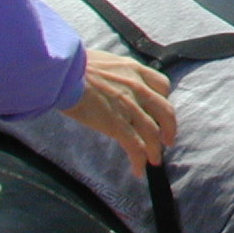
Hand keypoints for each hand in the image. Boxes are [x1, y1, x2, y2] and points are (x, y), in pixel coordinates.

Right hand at [61, 49, 176, 177]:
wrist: (63, 72)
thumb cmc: (74, 65)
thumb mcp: (106, 61)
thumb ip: (116, 73)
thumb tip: (110, 83)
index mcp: (135, 69)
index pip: (162, 85)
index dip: (164, 100)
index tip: (160, 111)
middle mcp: (138, 88)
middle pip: (165, 111)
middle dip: (169, 128)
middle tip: (168, 141)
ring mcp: (129, 106)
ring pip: (152, 132)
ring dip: (155, 149)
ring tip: (154, 161)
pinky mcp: (116, 124)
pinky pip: (134, 146)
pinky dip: (139, 160)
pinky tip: (139, 171)